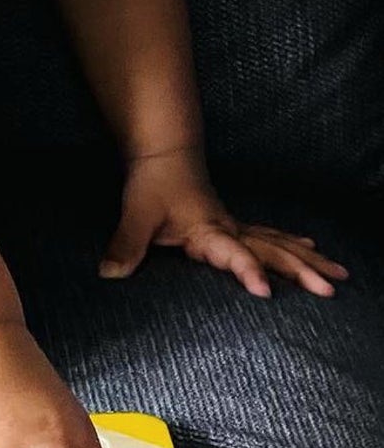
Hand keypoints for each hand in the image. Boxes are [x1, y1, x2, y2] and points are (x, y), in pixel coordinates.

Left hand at [100, 147, 348, 297]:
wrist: (165, 155)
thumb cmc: (153, 184)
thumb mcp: (136, 215)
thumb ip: (126, 245)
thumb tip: (110, 275)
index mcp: (208, 230)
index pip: (233, 253)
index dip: (248, 272)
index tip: (265, 292)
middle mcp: (228, 229)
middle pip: (271, 251)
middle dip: (300, 271)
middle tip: (329, 290)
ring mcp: (234, 226)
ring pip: (278, 243)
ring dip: (307, 260)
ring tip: (338, 275)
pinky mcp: (232, 225)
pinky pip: (269, 237)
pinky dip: (290, 245)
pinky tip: (309, 249)